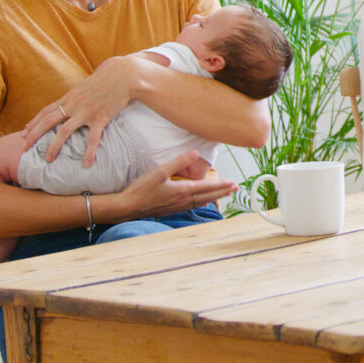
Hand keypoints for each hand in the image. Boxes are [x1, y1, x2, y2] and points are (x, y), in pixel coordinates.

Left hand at [23, 55, 142, 166]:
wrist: (123, 75)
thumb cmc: (105, 80)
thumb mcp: (85, 87)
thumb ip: (75, 97)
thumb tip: (67, 105)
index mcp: (69, 97)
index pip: (46, 111)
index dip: (34, 122)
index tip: (24, 133)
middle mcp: (74, 104)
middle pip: (48, 121)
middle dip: (34, 135)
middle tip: (23, 148)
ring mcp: (86, 111)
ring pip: (64, 131)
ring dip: (54, 146)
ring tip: (48, 159)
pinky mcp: (101, 117)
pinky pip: (93, 138)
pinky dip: (89, 152)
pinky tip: (87, 163)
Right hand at [117, 150, 236, 218]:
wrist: (127, 207)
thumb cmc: (141, 189)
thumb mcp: (160, 171)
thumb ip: (179, 162)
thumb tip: (195, 152)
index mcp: (183, 190)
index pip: (207, 187)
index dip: (221, 185)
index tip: (233, 184)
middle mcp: (183, 200)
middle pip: (207, 196)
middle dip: (222, 192)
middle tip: (235, 189)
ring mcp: (177, 206)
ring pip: (201, 202)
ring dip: (213, 198)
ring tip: (223, 195)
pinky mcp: (170, 210)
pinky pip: (191, 206)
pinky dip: (201, 203)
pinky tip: (201, 202)